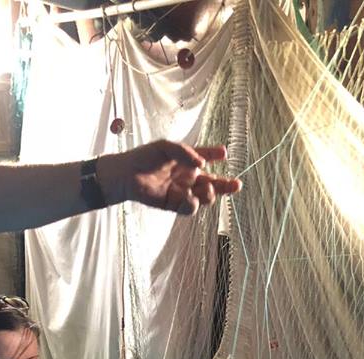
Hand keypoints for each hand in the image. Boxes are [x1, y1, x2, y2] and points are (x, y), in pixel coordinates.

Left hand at [98, 141, 240, 215]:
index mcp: (187, 162)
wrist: (126, 175)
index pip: (206, 158)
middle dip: (226, 185)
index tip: (224, 152)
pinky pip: (189, 207)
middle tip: (237, 185)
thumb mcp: (166, 147)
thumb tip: (202, 164)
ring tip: (206, 188)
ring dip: (209, 194)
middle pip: (212, 183)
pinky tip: (185, 195)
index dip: (215, 155)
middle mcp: (187, 177)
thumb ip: (185, 153)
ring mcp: (182, 192)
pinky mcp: (174, 205)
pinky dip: (190, 202)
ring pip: (204, 198)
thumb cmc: (144, 157)